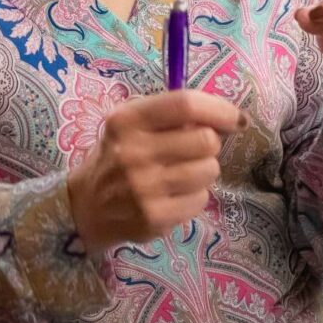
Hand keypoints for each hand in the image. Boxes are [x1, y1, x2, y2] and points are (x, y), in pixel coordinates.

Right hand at [64, 89, 241, 250]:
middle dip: (209, 145)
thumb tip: (227, 117)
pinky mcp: (153, 217)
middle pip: (205, 140)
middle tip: (194, 151)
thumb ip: (171, 114)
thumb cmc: (119, 155)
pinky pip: (200, 200)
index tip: (236, 118)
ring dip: (203, 172)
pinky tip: (174, 196)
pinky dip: (194, 197)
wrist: (86, 205)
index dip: (219, 109)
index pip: (185, 105)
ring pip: (208, 171)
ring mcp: (143, 187)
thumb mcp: (131, 124)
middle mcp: (132, 152)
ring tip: (182, 174)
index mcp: (127, 120)